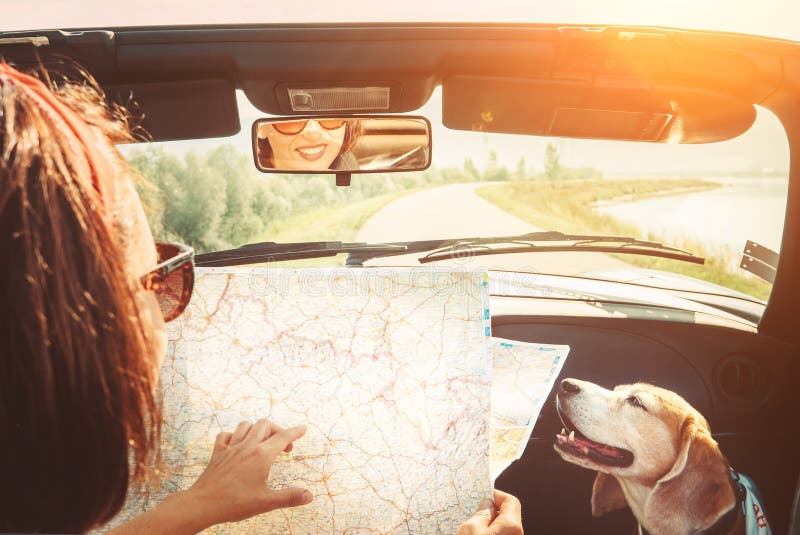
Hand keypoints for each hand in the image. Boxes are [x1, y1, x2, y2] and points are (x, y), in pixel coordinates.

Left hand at [187, 418, 312, 525]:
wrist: (203, 504)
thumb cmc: (235, 504)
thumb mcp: (266, 502)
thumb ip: (289, 497)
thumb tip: (309, 496)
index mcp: (261, 456)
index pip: (283, 437)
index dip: (295, 432)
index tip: (303, 429)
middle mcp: (247, 447)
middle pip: (265, 425)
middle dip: (278, 430)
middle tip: (284, 446)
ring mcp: (231, 448)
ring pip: (246, 426)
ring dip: (257, 429)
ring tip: (263, 441)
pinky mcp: (218, 453)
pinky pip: (226, 435)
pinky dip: (234, 435)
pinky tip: (237, 444)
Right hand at [457, 490, 523, 534]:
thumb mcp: (470, 529)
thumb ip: (481, 514)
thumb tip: (487, 505)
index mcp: (512, 525)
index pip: (511, 501)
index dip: (497, 496)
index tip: (484, 496)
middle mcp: (517, 534)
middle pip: (508, 515)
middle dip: (492, 511)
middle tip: (475, 513)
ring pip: (503, 526)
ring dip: (490, 524)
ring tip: (474, 527)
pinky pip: (501, 534)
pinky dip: (491, 532)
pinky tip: (477, 534)